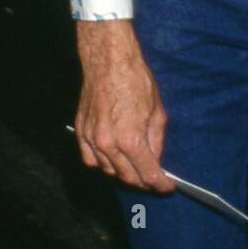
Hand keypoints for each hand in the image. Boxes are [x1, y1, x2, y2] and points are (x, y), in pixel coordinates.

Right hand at [74, 20, 175, 192]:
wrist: (108, 60)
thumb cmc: (135, 80)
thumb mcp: (157, 110)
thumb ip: (156, 140)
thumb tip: (156, 159)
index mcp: (130, 139)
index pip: (147, 174)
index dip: (160, 184)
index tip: (167, 187)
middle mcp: (109, 144)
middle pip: (127, 177)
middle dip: (143, 181)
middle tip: (154, 179)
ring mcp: (92, 139)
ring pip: (108, 171)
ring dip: (123, 173)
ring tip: (136, 167)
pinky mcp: (80, 132)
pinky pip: (90, 159)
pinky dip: (103, 164)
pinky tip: (113, 159)